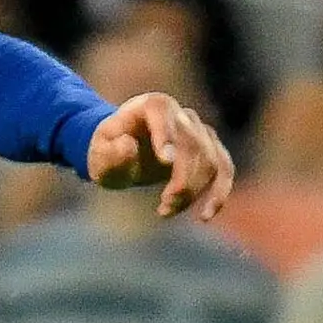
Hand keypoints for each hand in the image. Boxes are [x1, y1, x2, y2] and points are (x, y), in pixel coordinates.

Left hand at [86, 92, 236, 221]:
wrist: (122, 151)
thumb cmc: (108, 151)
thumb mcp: (98, 154)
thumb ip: (108, 152)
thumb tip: (128, 146)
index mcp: (151, 106)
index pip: (163, 112)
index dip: (166, 134)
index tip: (165, 161)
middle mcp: (180, 114)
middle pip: (192, 143)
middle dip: (183, 178)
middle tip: (165, 205)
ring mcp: (199, 131)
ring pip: (211, 160)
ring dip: (193, 190)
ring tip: (166, 210)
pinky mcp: (211, 150)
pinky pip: (224, 169)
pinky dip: (219, 193)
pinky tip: (205, 216)